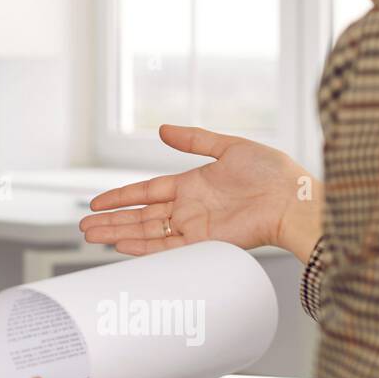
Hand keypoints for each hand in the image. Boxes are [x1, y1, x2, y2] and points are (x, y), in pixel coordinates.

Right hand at [79, 124, 322, 262]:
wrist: (294, 198)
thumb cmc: (272, 172)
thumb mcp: (229, 147)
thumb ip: (194, 139)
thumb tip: (162, 129)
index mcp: (192, 186)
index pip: (146, 192)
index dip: (120, 196)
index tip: (96, 201)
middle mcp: (189, 209)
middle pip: (140, 215)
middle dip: (111, 220)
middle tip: (84, 225)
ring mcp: (195, 227)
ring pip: (146, 232)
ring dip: (118, 233)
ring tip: (90, 236)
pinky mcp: (204, 243)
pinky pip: (166, 248)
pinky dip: (142, 247)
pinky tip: (120, 245)